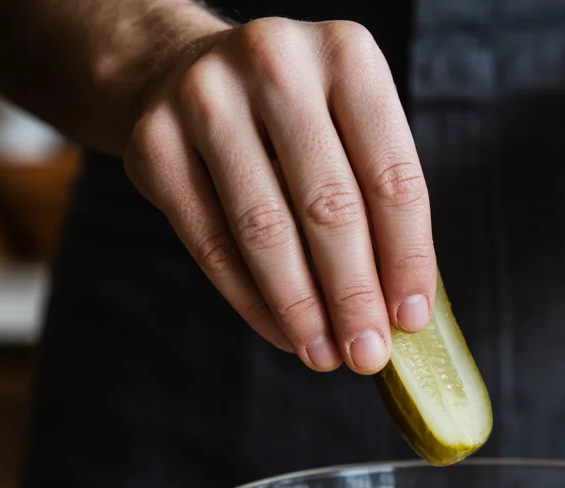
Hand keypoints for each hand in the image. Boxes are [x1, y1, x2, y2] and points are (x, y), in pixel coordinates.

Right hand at [123, 18, 434, 372]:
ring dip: (301, 308)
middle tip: (367, 354)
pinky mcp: (153, 142)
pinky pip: (212, 242)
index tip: (411, 318)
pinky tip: (283, 332)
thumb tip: (400, 310)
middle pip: (329, 205)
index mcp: (347, 55)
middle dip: (353, 294)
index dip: (406, 257)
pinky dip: (252, 300)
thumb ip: (377, 202)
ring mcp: (205, 98)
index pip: (391, 175)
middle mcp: (276, 63)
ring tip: (325, 354)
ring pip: (265, 229)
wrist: (178, 70)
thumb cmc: (293, 116)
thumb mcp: (349, 126)